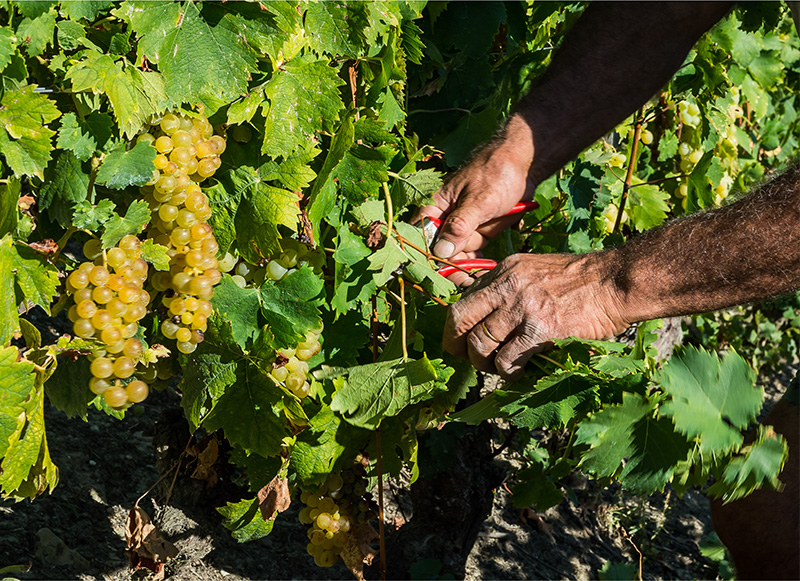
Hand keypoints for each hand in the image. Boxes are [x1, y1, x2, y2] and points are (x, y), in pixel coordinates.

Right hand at [416, 116, 535, 269]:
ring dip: (469, 266)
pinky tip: (489, 268)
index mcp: (436, 207)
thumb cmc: (497, 174)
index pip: (420, 235)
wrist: (525, 164)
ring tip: (481, 274)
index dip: (425, 256)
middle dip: (452, 266)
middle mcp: (446, 219)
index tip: (436, 273)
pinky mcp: (479, 230)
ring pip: (457, 255)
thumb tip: (440, 252)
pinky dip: (480, 263)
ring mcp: (463, 226)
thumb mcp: (479, 201)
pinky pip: (474, 253)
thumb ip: (459, 226)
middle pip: (439, 251)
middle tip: (467, 280)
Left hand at [443, 252, 628, 379]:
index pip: (462, 300)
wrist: (614, 282)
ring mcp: (522, 309)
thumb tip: (483, 311)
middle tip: (467, 359)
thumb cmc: (578, 280)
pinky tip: (518, 372)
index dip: (455, 327)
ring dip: (485, 363)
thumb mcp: (533, 269)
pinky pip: (508, 361)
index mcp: (503, 271)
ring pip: (481, 345)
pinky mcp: (540, 331)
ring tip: (498, 367)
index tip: (460, 340)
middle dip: (456, 346)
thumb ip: (506, 286)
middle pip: (460, 321)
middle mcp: (507, 287)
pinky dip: (509, 372)